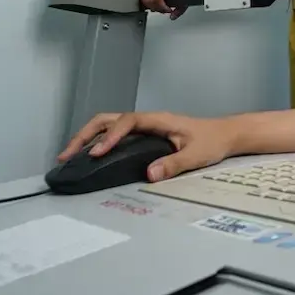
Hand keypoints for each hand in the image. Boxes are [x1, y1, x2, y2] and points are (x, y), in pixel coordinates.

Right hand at [57, 111, 235, 181]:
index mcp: (159, 120)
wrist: (227, 134)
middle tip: (66, 154)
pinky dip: (100, 142)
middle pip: (108, 119)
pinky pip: (117, 134)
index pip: (126, 122)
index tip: (97, 154)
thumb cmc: (214, 141)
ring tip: (69, 156)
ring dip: (89, 137)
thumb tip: (150, 174)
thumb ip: (175, 164)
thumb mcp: (197, 154)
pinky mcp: (146, 135)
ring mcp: (146, 126)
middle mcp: (149, 120)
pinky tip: (90, 157)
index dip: (110, 137)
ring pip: (109, 125)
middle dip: (85, 134)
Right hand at [140, 0, 196, 18]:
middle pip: (150, 0)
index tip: (168, 10)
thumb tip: (172, 17)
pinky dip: (147, 2)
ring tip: (159, 8)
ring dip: (151, 6)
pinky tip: (154, 5)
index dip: (162, 8)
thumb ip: (179, 10)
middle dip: (157, 8)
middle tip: (164, 10)